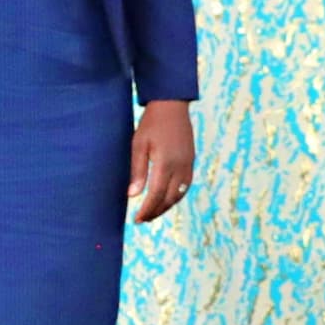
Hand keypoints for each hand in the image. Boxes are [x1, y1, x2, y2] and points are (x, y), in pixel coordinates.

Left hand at [127, 99, 195, 223]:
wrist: (172, 105)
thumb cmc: (151, 123)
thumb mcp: (138, 145)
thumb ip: (137, 171)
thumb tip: (133, 196)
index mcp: (166, 162)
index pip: (156, 195)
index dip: (147, 209)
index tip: (137, 219)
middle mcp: (180, 166)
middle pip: (169, 198)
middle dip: (155, 211)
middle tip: (142, 219)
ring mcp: (188, 164)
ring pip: (179, 195)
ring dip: (166, 206)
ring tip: (152, 213)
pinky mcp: (191, 161)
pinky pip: (185, 186)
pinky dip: (175, 196)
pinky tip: (165, 199)